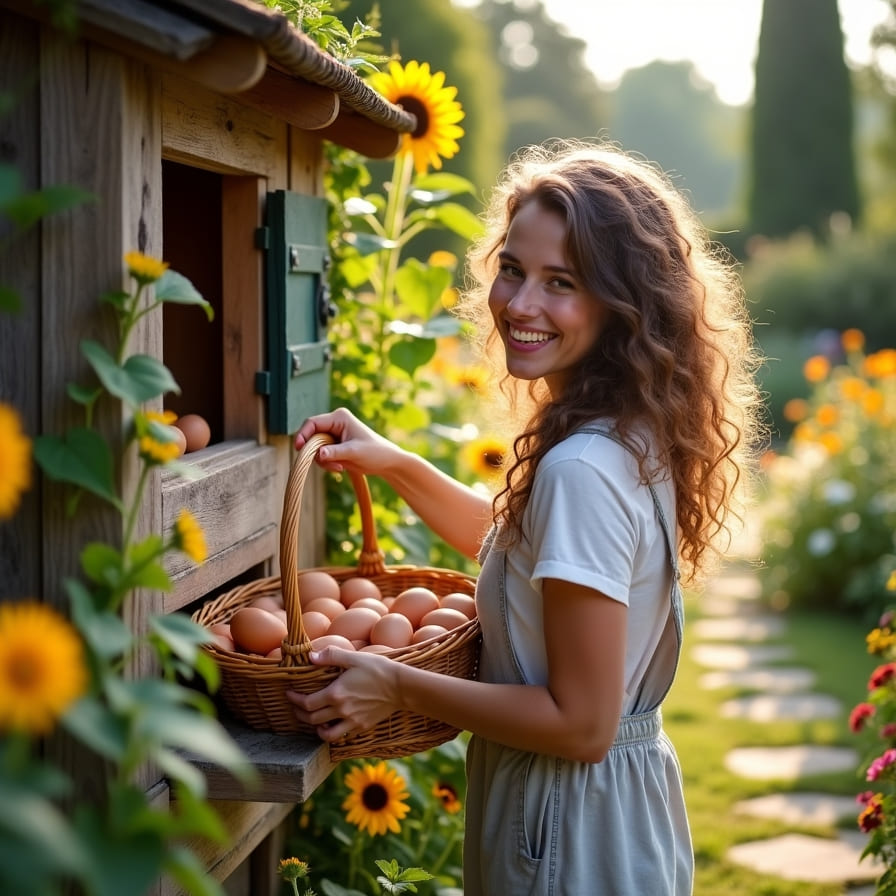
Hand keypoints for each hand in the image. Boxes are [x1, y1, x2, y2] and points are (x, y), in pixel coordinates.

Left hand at [285, 646, 400, 741]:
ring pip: (325, 733)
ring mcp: (352, 721)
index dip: (295, 700)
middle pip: (312, 719)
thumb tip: (311, 656)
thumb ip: (331, 656)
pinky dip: (332, 732)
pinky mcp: (362, 726)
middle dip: (300, 713)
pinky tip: (332, 723)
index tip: (289, 694)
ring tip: (312, 719)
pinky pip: (342, 735)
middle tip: (296, 706)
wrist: (401, 687)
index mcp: (336, 694)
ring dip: (314, 728)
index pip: (307, 703)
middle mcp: (341, 711)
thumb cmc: (378, 669)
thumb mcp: (354, 657)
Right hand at [293, 408, 402, 477]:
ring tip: (340, 467)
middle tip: (328, 464)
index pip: (312, 423)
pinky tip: (341, 468)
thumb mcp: (354, 453)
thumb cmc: (375, 452)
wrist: (386, 462)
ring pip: (315, 448)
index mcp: (339, 417)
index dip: (303, 435)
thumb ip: (335, 452)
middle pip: (311, 436)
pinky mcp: (334, 446)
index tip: (298, 448)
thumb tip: (318, 454)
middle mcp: (334, 423)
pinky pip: (321, 455)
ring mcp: (333, 435)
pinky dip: (327, 464)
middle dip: (317, 453)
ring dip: (323, 461)